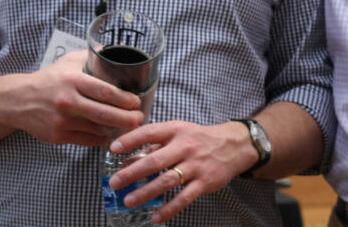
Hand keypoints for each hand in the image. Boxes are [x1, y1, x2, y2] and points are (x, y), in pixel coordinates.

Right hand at [10, 50, 144, 147]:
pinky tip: (109, 134)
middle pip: (104, 114)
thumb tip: (118, 49)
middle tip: (139, 118)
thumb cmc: (48, 80)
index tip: (136, 101)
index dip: (124, 99)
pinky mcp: (58, 136)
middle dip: (126, 118)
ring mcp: (62, 121)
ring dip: (115, 129)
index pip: (104, 91)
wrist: (18, 101)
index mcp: (72, 81)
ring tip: (129, 125)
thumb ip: (92, 56)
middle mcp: (67, 102)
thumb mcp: (69, 62)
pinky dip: (100, 138)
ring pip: (96, 129)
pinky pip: (86, 139)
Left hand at [106, 120, 256, 222]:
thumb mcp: (178, 134)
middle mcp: (185, 146)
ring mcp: (195, 165)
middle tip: (115, 183)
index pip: (149, 132)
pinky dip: (169, 209)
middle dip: (133, 173)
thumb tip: (127, 160)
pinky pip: (184, 198)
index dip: (131, 140)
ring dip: (146, 192)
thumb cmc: (199, 139)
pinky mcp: (204, 182)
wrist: (234, 146)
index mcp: (176, 131)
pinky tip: (155, 217)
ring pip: (167, 181)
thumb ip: (154, 146)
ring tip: (129, 201)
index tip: (113, 149)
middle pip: (156, 161)